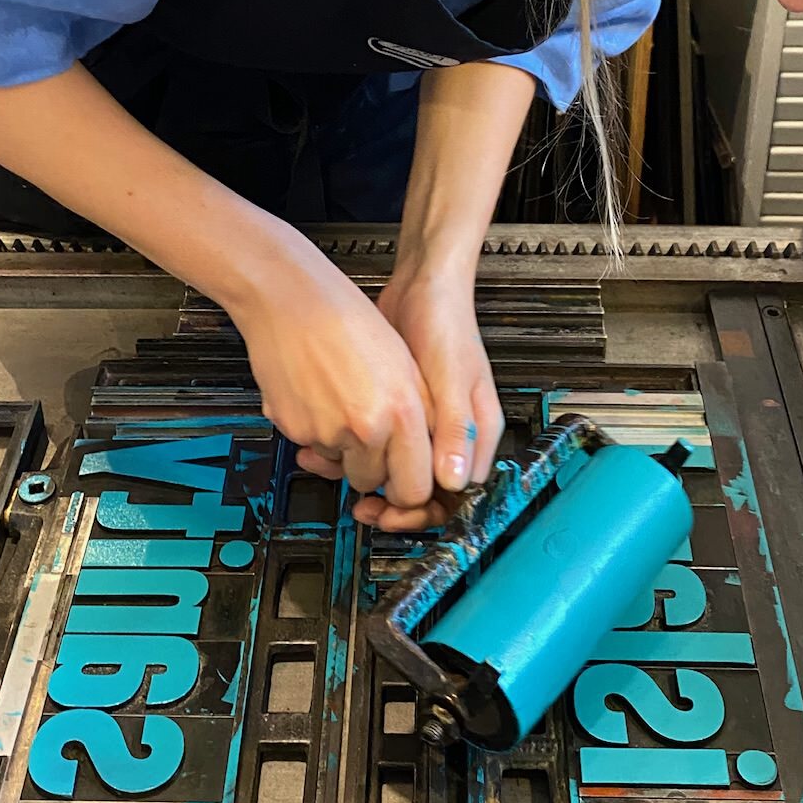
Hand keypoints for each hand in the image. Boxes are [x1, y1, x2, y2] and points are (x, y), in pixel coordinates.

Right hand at [229, 244, 433, 514]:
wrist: (291, 299)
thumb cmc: (347, 319)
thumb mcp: (405, 365)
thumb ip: (419, 417)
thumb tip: (425, 454)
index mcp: (402, 412)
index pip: (416, 487)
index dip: (409, 486)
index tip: (404, 480)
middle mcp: (365, 428)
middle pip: (373, 483)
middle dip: (373, 468)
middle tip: (370, 439)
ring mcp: (326, 432)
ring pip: (340, 466)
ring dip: (343, 449)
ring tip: (343, 403)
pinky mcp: (294, 429)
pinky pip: (312, 447)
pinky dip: (316, 431)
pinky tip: (320, 396)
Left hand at [353, 267, 505, 532]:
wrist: (421, 288)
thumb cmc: (447, 326)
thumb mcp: (451, 380)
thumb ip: (455, 430)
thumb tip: (453, 480)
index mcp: (474, 436)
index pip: (453, 496)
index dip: (421, 512)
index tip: (390, 515)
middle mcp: (451, 437)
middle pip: (422, 491)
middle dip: (389, 502)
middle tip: (361, 507)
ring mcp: (423, 426)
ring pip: (394, 470)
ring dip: (363, 476)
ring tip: (333, 470)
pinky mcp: (397, 412)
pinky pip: (376, 446)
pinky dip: (351, 450)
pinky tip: (328, 447)